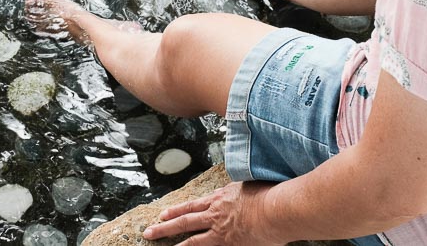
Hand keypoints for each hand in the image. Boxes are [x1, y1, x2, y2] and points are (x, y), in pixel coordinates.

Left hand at [142, 181, 282, 245]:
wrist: (277, 207)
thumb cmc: (272, 195)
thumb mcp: (253, 185)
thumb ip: (243, 192)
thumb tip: (243, 193)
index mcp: (222, 197)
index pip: (194, 204)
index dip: (177, 210)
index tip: (164, 213)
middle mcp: (216, 212)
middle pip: (185, 220)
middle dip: (165, 226)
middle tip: (148, 232)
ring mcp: (220, 229)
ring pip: (190, 237)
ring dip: (171, 239)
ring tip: (155, 241)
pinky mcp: (227, 242)